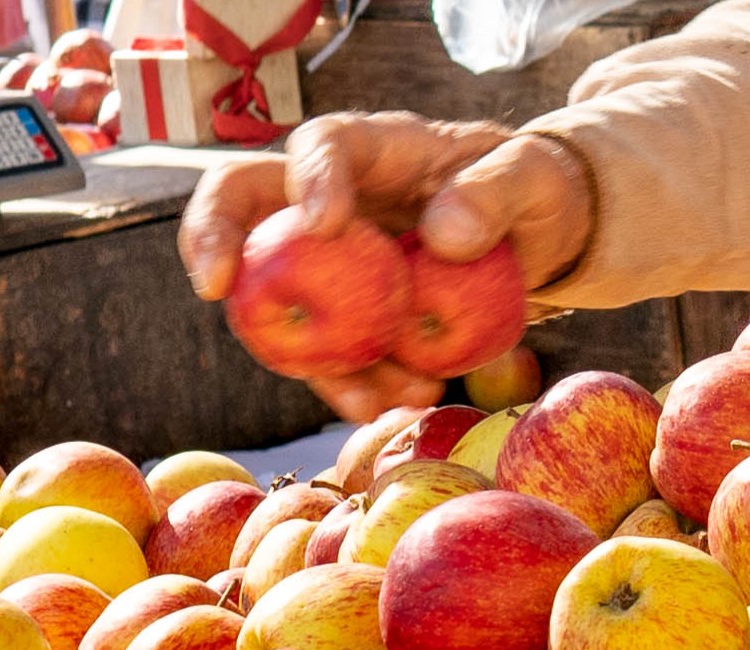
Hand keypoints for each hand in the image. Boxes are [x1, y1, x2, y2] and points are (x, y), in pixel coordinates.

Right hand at [176, 113, 604, 417]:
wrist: (537, 239)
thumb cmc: (531, 189)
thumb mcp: (534, 179)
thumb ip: (497, 191)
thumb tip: (444, 234)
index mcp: (377, 147)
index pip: (323, 143)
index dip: (310, 178)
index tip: (323, 223)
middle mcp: (331, 194)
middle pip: (242, 197)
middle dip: (213, 237)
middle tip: (214, 288)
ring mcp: (325, 256)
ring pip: (274, 294)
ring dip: (310, 351)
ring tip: (382, 396)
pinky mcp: (339, 310)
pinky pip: (322, 350)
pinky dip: (349, 385)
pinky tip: (393, 406)